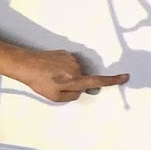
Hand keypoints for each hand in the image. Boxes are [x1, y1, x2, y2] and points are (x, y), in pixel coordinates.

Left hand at [11, 49, 128, 103]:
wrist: (26, 64)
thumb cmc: (38, 81)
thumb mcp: (54, 97)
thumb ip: (72, 96)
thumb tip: (81, 91)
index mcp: (73, 80)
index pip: (97, 81)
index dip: (112, 81)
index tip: (125, 77)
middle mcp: (75, 68)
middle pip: (83, 79)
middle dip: (75, 84)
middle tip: (57, 85)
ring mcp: (70, 59)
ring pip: (75, 72)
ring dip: (67, 75)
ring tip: (51, 76)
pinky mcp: (65, 52)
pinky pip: (69, 64)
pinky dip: (62, 68)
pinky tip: (51, 69)